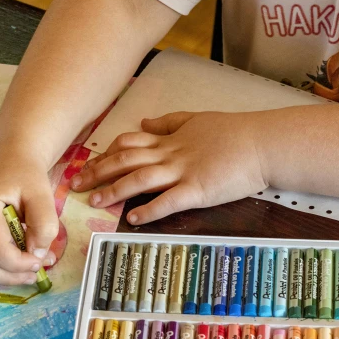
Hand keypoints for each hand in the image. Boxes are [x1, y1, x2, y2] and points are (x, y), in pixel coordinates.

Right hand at [0, 152, 58, 285]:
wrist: (11, 160)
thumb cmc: (25, 175)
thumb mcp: (42, 194)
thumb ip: (44, 224)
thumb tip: (37, 254)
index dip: (19, 262)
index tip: (42, 260)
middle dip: (10, 275)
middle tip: (36, 274)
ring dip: (4, 276)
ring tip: (31, 274)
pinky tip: (20, 266)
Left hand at [71, 111, 267, 223]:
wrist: (262, 142)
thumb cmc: (235, 132)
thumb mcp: (197, 120)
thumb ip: (169, 122)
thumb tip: (143, 123)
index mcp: (170, 139)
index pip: (129, 143)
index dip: (106, 153)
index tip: (88, 163)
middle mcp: (171, 154)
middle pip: (126, 160)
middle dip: (98, 172)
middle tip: (75, 185)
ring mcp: (183, 172)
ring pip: (140, 179)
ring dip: (114, 190)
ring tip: (95, 202)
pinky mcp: (198, 190)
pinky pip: (168, 201)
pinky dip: (149, 209)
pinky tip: (133, 218)